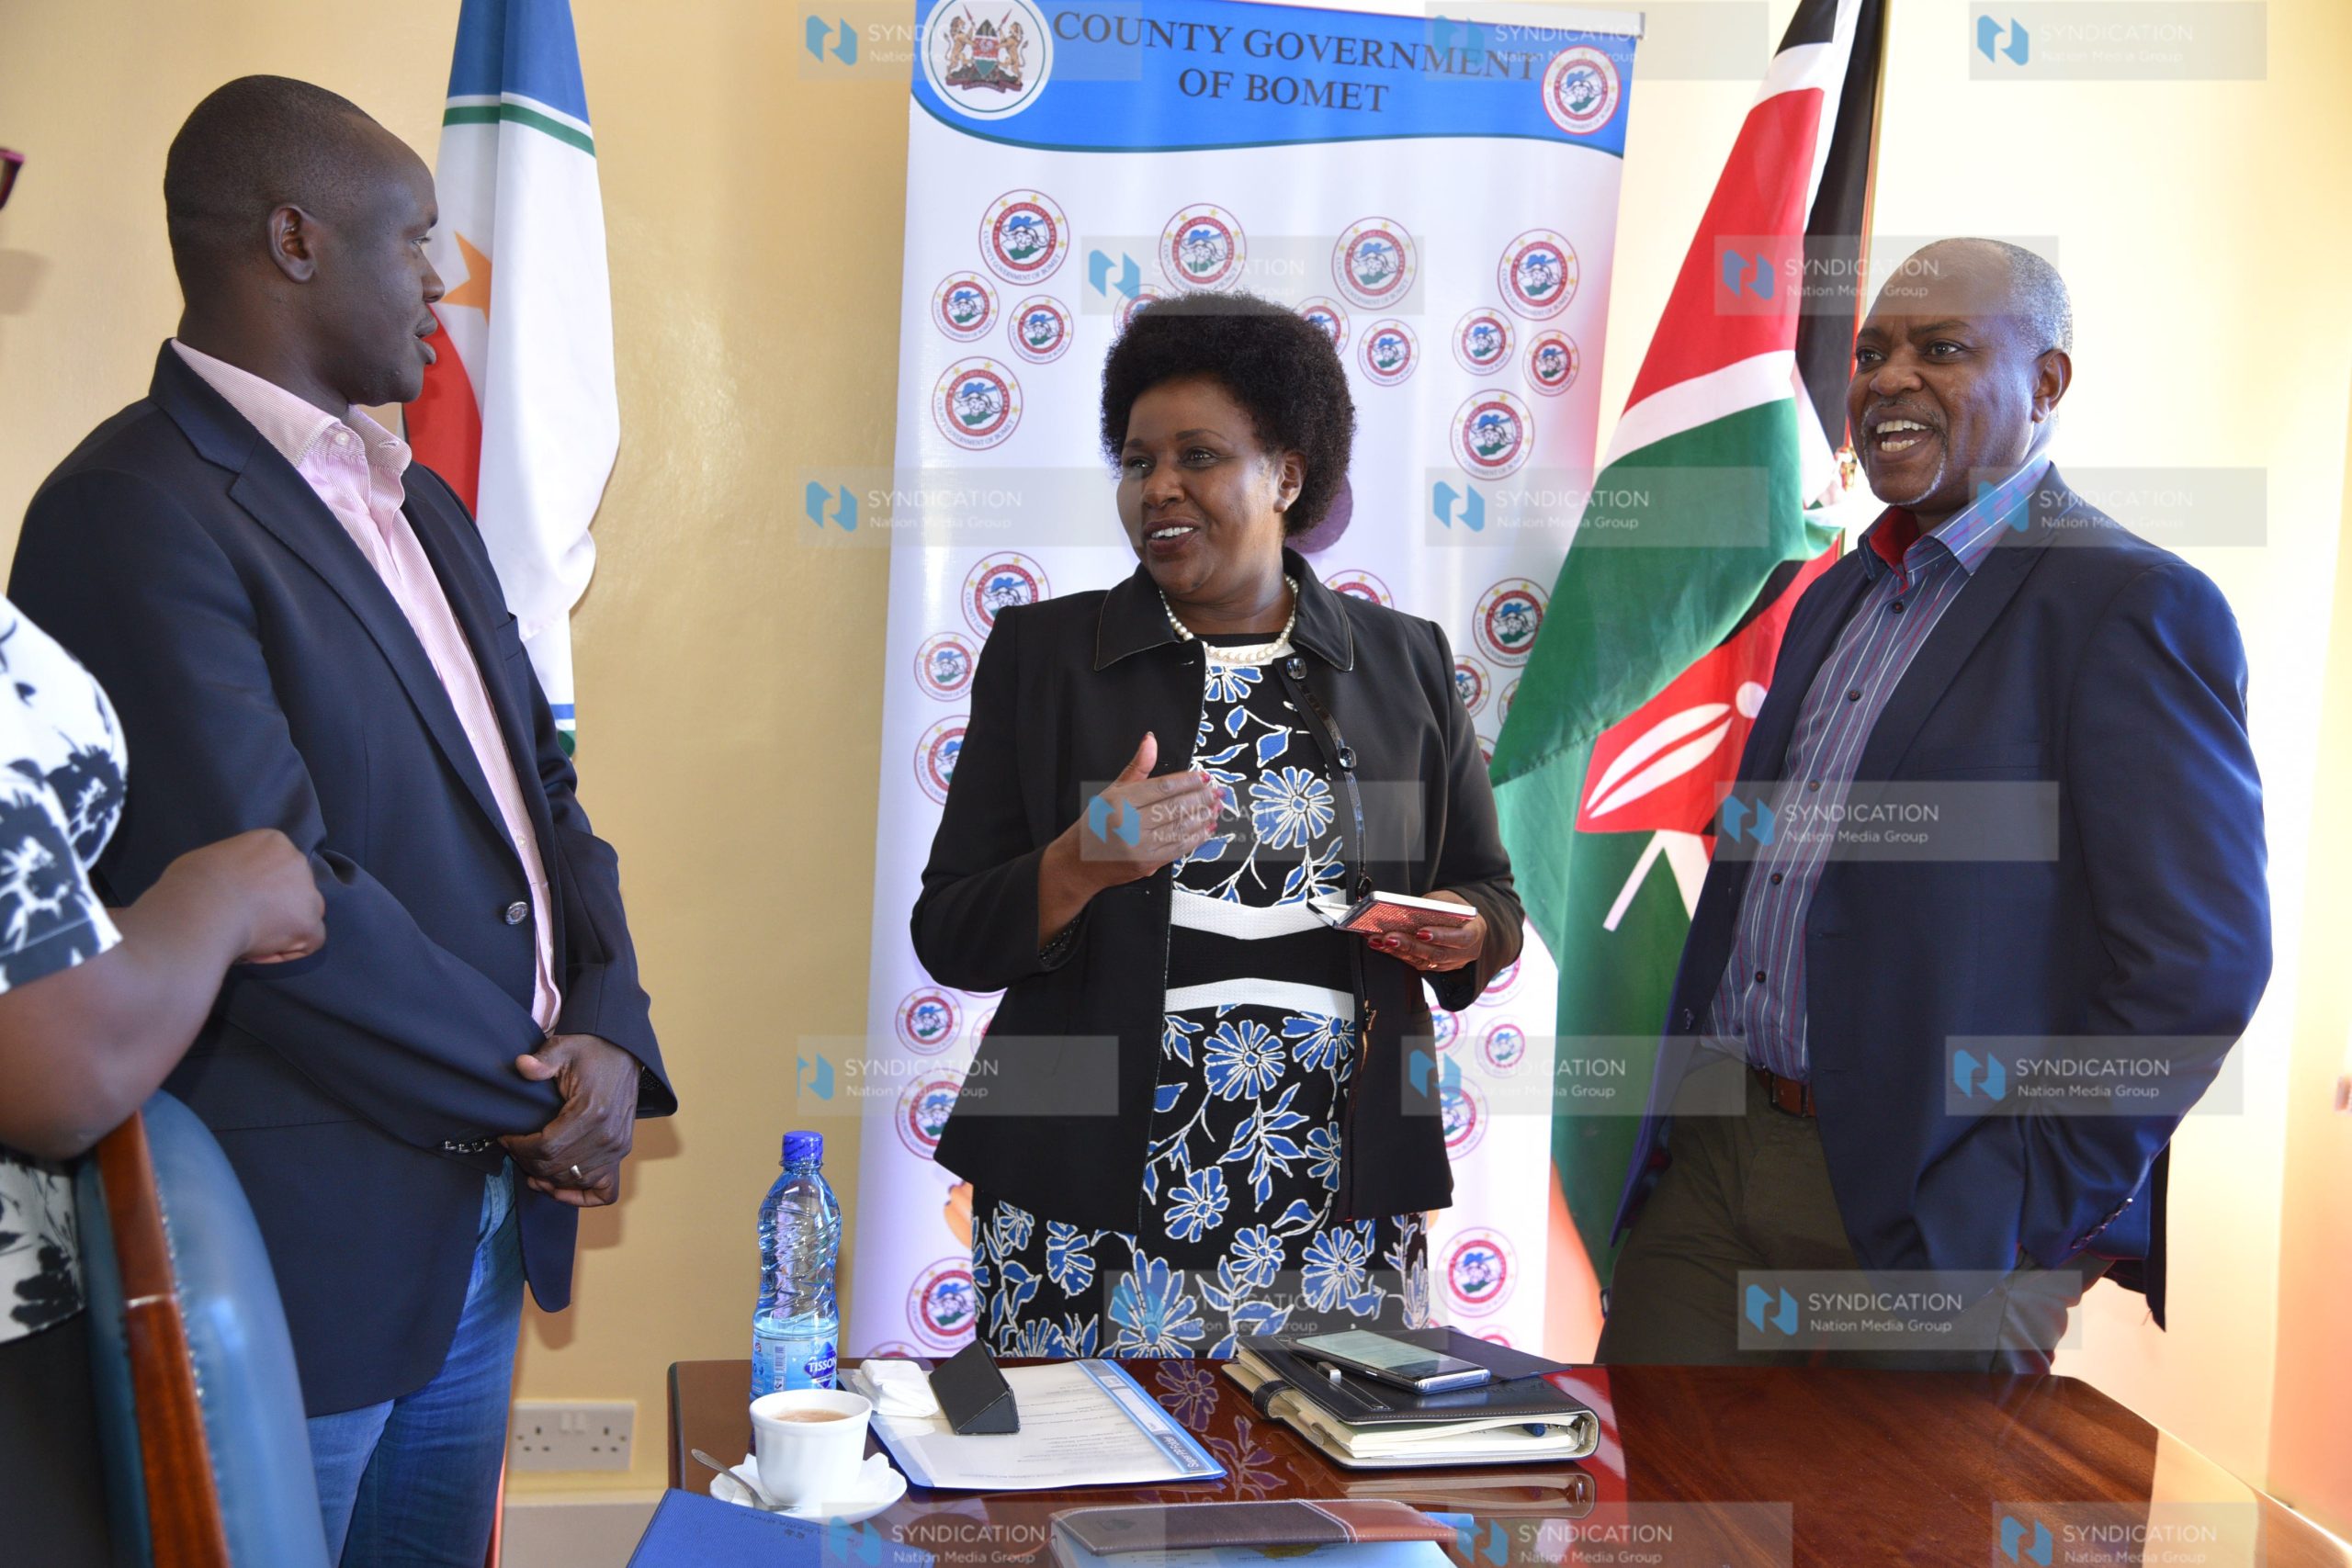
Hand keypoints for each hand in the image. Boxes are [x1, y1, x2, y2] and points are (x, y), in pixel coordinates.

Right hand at [165, 828, 325, 964]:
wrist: (201, 906)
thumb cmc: (191, 883)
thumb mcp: (210, 860)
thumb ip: (233, 868)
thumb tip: (226, 884)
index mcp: (273, 841)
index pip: (278, 867)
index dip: (261, 890)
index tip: (239, 903)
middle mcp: (297, 861)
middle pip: (295, 889)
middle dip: (276, 907)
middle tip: (245, 923)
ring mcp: (307, 892)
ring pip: (305, 914)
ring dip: (283, 929)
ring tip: (248, 939)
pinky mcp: (309, 922)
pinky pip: (309, 942)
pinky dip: (287, 951)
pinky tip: (258, 952)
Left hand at [501, 1034, 640, 1206]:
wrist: (623, 1052)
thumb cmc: (591, 1052)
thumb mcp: (564, 1048)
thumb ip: (543, 1060)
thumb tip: (523, 1066)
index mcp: (591, 1113)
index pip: (546, 1148)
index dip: (519, 1148)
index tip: (506, 1138)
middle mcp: (607, 1136)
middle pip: (555, 1169)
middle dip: (528, 1163)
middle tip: (515, 1148)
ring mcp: (617, 1148)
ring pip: (573, 1181)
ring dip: (547, 1179)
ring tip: (529, 1165)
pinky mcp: (621, 1152)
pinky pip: (604, 1191)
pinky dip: (580, 1195)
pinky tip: (559, 1186)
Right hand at [1061, 731, 1226, 892]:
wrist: (1078, 863)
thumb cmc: (1095, 824)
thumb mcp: (1112, 790)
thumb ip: (1137, 767)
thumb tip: (1151, 740)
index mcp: (1119, 802)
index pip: (1162, 788)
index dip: (1187, 781)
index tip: (1204, 777)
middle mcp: (1128, 824)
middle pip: (1174, 807)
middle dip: (1200, 798)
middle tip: (1218, 790)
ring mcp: (1139, 847)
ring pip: (1179, 827)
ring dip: (1202, 816)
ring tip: (1217, 806)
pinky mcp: (1147, 864)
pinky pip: (1178, 848)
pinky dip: (1196, 837)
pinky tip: (1207, 827)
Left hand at [1363, 889, 1484, 973]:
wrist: (1464, 922)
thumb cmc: (1455, 908)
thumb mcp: (1449, 900)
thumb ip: (1433, 906)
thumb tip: (1407, 910)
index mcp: (1475, 932)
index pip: (1460, 938)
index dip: (1440, 937)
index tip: (1420, 932)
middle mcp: (1465, 953)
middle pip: (1438, 954)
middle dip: (1411, 946)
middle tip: (1390, 938)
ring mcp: (1452, 963)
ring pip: (1425, 962)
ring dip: (1399, 952)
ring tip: (1380, 941)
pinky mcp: (1438, 968)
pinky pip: (1418, 964)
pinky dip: (1399, 955)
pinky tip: (1383, 946)